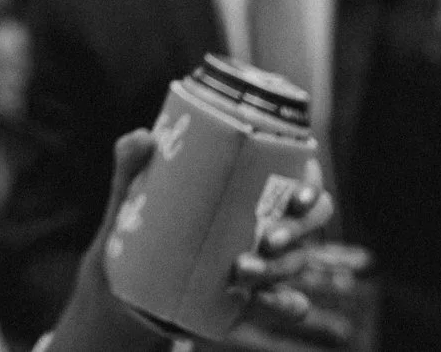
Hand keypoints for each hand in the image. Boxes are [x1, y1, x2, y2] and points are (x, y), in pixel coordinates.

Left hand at [96, 131, 353, 349]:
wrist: (129, 281)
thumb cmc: (143, 221)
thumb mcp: (132, 189)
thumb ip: (132, 160)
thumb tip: (145, 136)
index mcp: (253, 185)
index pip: (303, 178)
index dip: (312, 185)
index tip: (298, 194)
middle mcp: (271, 220)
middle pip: (310, 222)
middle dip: (299, 229)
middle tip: (268, 238)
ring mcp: (268, 261)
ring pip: (298, 262)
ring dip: (279, 268)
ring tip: (241, 270)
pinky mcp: (257, 296)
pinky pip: (289, 304)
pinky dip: (287, 304)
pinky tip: (263, 300)